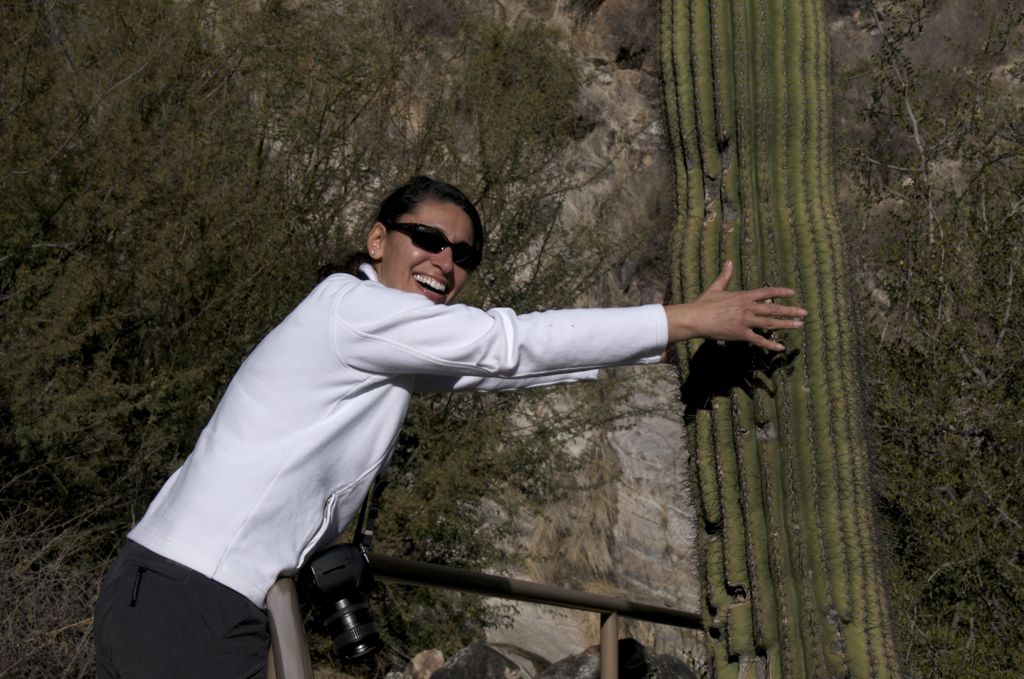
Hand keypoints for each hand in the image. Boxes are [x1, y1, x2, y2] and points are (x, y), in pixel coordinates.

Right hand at [664, 261, 806, 351]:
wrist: (695, 318)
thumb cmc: (703, 304)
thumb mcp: (716, 288)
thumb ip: (725, 276)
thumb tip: (729, 262)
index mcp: (743, 296)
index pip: (766, 292)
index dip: (780, 292)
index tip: (792, 293)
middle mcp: (747, 308)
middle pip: (773, 309)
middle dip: (790, 310)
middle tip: (804, 312)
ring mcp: (745, 321)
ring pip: (770, 323)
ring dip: (786, 324)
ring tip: (799, 325)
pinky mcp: (740, 334)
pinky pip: (758, 340)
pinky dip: (770, 344)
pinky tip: (780, 347)